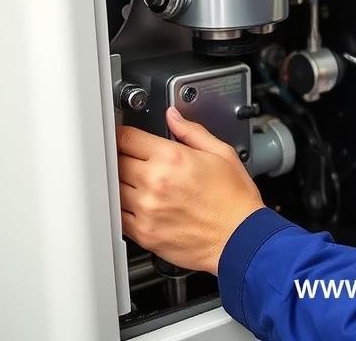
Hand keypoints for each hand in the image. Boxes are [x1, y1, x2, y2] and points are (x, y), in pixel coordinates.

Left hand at [116, 107, 263, 274]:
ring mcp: (147, 210)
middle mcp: (155, 183)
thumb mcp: (221, 153)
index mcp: (172, 159)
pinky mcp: (145, 233)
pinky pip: (118, 216)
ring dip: (118, 181)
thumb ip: (192, 131)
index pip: (127, 138)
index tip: (123, 135)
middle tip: (128, 157)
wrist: (242, 239)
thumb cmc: (235, 199)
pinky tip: (134, 202)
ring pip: (113, 188)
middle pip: (115, 161)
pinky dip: (120, 207)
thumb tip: (173, 117)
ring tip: (132, 180)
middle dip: (119, 156)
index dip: (121, 133)